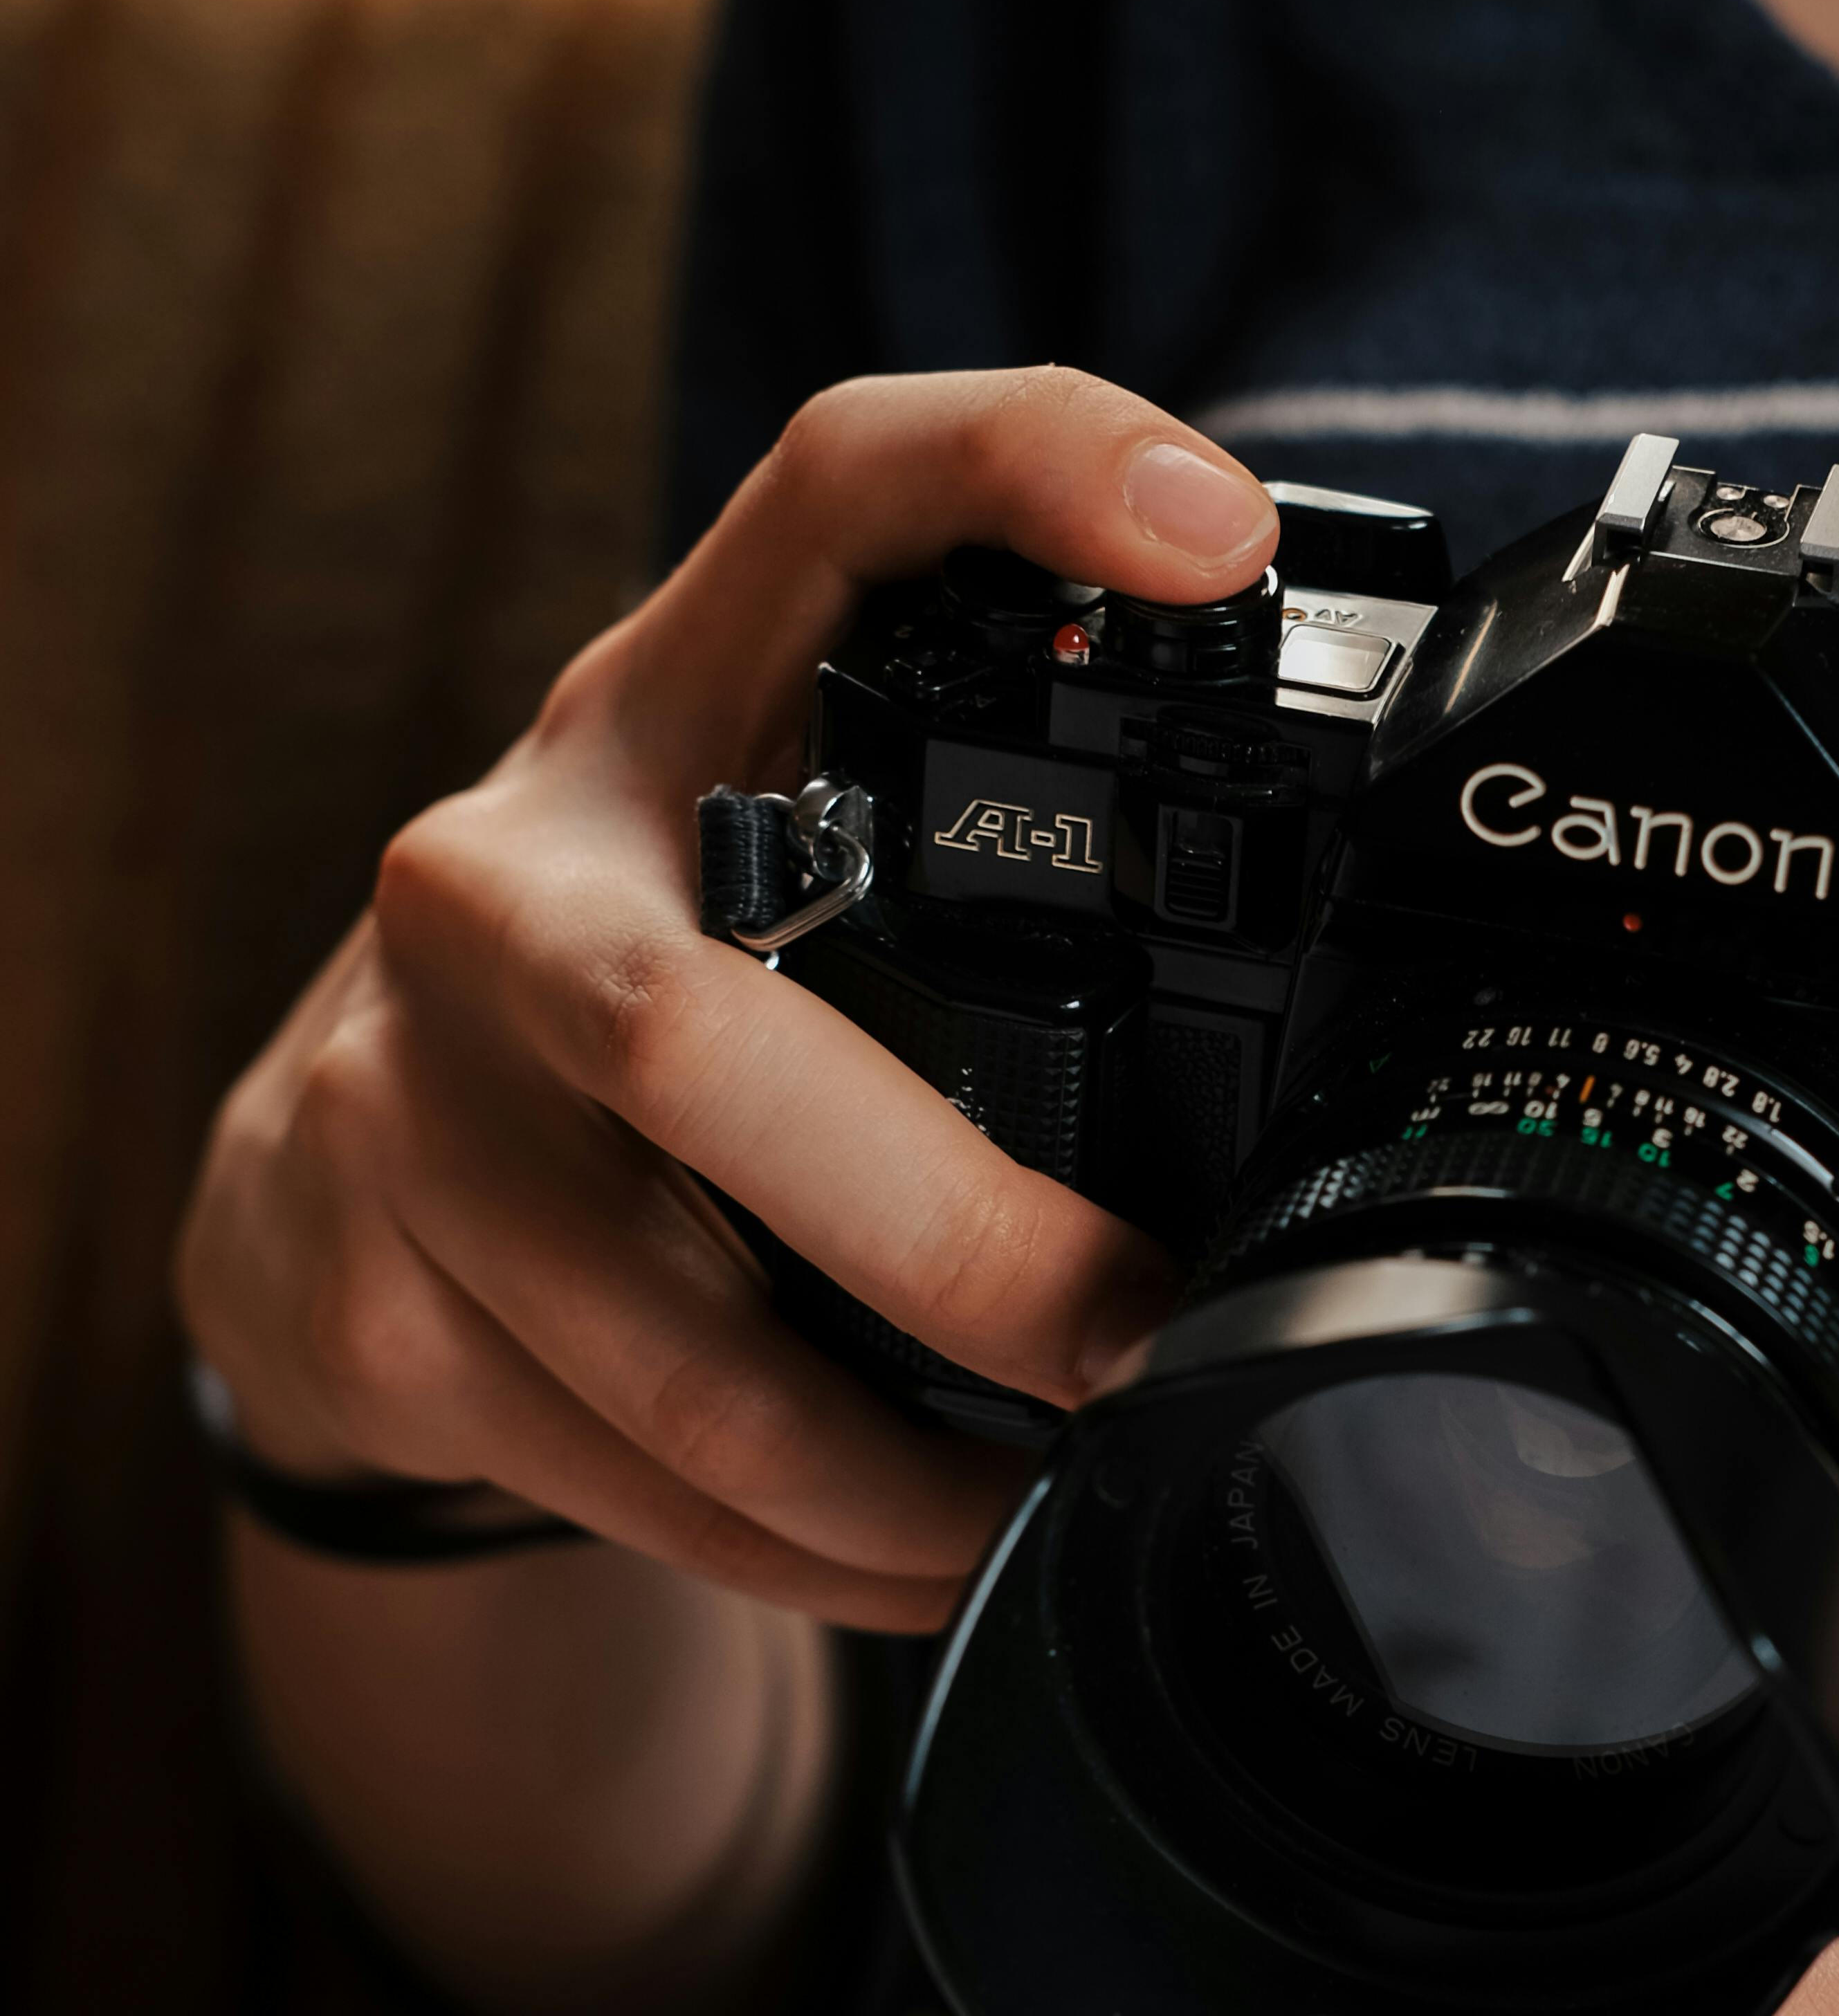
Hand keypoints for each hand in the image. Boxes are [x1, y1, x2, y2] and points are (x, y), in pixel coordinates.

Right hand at [178, 373, 1276, 1632]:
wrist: (326, 1170)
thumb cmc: (640, 978)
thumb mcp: (776, 848)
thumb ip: (973, 833)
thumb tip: (1335, 942)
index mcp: (667, 709)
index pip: (838, 486)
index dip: (1022, 459)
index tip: (1216, 537)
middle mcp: (507, 877)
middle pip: (697, 1045)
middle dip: (956, 1243)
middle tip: (1142, 1339)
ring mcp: (410, 1099)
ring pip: (680, 1353)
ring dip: (912, 1480)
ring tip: (1069, 1503)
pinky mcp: (375, 1296)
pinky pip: (635, 1481)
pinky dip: (818, 1555)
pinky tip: (926, 1556)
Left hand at [1144, 1326, 1838, 2015]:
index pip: (1339, 1935)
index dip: (1252, 1742)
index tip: (1263, 1557)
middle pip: (1287, 1926)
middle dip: (1307, 1728)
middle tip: (1461, 1565)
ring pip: (1339, 1959)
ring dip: (1379, 1806)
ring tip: (1559, 1663)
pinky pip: (1426, 1995)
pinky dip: (1468, 1870)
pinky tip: (1608, 1774)